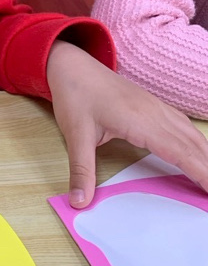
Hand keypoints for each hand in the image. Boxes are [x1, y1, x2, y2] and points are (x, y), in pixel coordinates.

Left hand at [47, 39, 207, 207]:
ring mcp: (155, 106)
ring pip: (190, 133)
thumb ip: (81, 169)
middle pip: (192, 144)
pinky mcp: (152, 104)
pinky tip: (197, 150)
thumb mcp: (75, 134)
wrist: (72, 64)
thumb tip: (80, 201)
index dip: (201, 172)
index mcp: (140, 120)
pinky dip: (195, 141)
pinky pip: (182, 124)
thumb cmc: (75, 94)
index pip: (179, 151)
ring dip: (205, 155)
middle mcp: (154, 112)